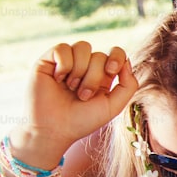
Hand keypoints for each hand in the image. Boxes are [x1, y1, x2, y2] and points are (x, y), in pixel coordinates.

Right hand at [21, 41, 137, 156]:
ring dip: (80, 70)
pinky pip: (62, 48)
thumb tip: (127, 61)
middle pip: (100, 55)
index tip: (111, 70)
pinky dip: (64, 64)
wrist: (52, 129)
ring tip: (71, 88)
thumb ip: (128, 85)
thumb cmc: (82, 121)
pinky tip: (57, 79)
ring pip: (83, 47)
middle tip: (83, 96)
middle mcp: (86, 67)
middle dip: (93, 76)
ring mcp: (67, 63)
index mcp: (103, 76)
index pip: (116, 53)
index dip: (117, 57)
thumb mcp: (113, 106)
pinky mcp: (48, 61)